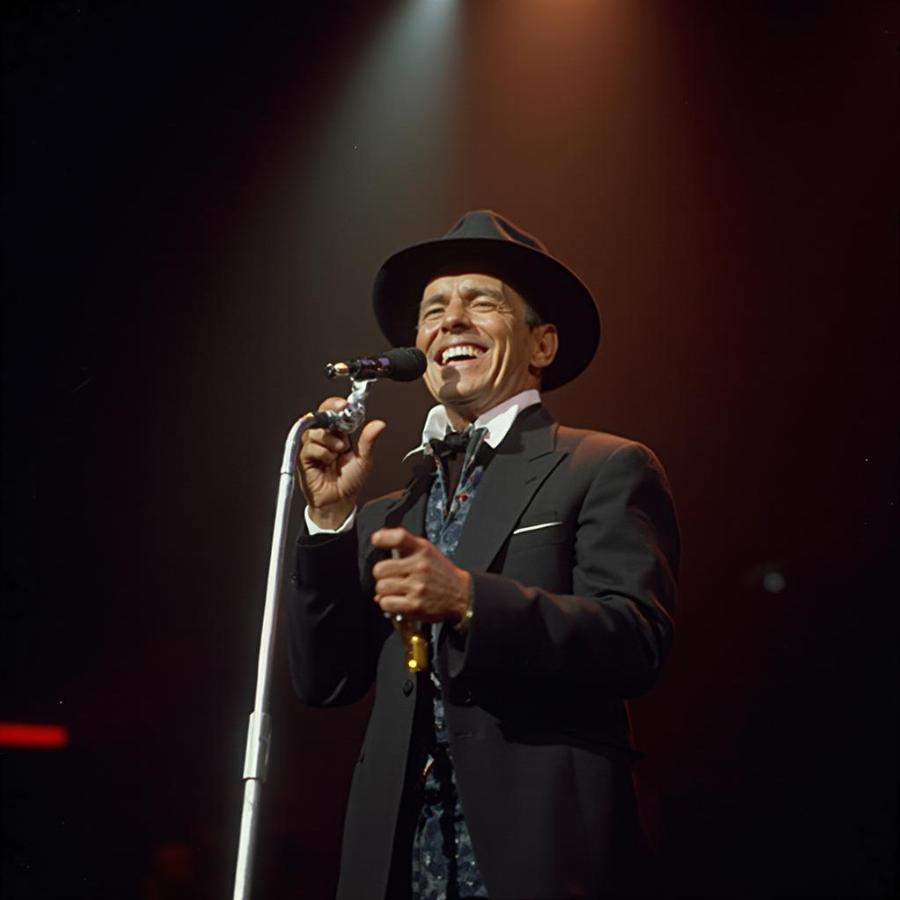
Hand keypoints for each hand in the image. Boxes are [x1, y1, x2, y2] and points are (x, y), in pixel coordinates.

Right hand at [298, 397, 386, 528]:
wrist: (339, 502)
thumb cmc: (349, 482)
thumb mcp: (365, 459)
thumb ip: (369, 441)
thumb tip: (379, 424)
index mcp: (338, 434)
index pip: (334, 412)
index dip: (337, 405)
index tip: (345, 404)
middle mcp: (324, 438)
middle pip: (320, 415)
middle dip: (330, 415)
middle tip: (340, 422)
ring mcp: (313, 447)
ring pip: (315, 431)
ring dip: (329, 440)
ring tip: (338, 451)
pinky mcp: (304, 458)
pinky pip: (309, 447)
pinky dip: (322, 453)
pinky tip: (328, 461)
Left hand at [370, 528, 471, 623]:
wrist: (462, 595)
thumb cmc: (441, 573)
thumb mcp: (427, 551)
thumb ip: (404, 547)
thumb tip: (378, 552)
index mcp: (422, 549)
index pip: (398, 537)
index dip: (383, 538)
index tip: (376, 540)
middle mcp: (420, 566)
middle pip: (380, 569)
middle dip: (382, 575)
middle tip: (390, 577)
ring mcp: (417, 587)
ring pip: (381, 588)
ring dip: (384, 591)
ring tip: (395, 590)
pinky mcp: (415, 606)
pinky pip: (386, 603)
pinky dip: (388, 604)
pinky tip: (397, 600)